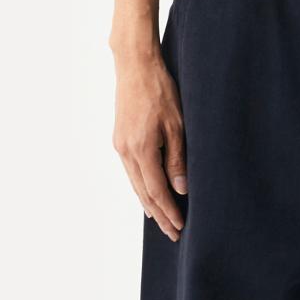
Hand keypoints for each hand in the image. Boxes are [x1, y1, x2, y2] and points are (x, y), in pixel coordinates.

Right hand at [112, 43, 187, 239]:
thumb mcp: (177, 125)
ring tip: (161, 220)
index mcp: (141, 150)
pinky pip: (131, 171)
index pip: (157, 191)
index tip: (179, 227)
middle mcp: (126, 152)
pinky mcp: (120, 139)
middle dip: (158, 215)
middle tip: (172, 233)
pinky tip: (148, 193)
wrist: (135, 66)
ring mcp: (120, 146)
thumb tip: (180, 189)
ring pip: (135, 184)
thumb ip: (177, 159)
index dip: (168, 211)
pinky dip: (141, 187)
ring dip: (149, 203)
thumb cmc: (160, 91)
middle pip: (143, 193)